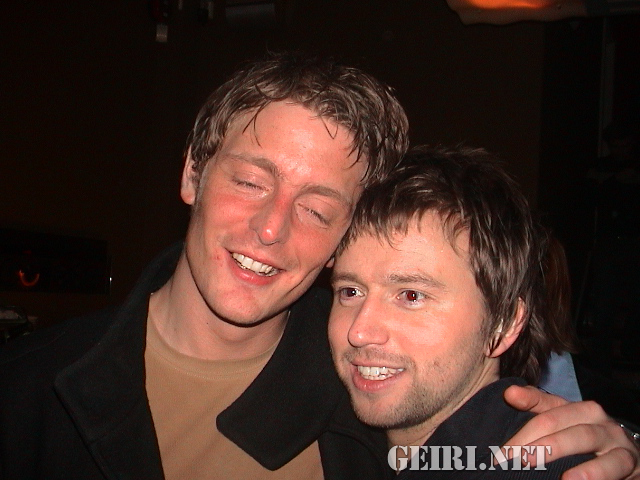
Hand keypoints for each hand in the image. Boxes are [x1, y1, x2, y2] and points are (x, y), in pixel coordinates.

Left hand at [503, 385, 638, 478]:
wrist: (629, 458)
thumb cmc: (588, 442)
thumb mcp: (564, 424)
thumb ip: (536, 407)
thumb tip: (509, 393)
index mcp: (574, 406)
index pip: (542, 406)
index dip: (519, 418)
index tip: (501, 439)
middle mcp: (593, 416)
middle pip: (557, 420)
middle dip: (530, 438)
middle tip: (509, 457)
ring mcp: (612, 436)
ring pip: (584, 436)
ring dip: (556, 449)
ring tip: (532, 463)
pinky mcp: (628, 459)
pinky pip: (613, 463)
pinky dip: (592, 472)